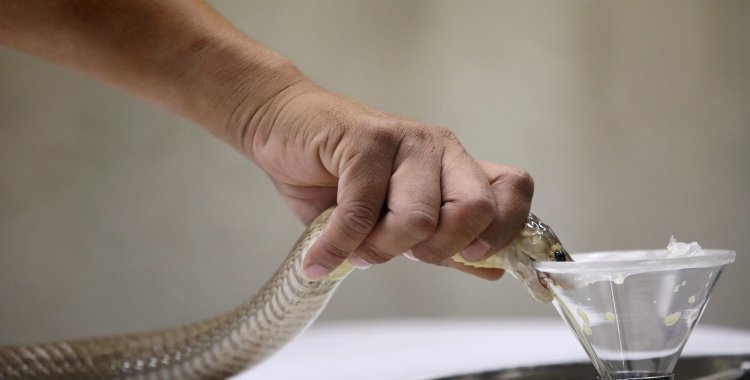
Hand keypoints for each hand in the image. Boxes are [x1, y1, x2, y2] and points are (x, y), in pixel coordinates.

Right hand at [234, 80, 533, 279]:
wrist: (284, 129)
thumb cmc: (338, 178)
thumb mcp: (394, 219)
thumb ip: (441, 244)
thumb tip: (491, 270)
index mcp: (457, 166)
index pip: (514, 189)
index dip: (504, 230)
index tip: (467, 257)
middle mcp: (441, 148)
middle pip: (473, 211)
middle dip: (434, 251)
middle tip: (396, 254)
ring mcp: (406, 140)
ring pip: (418, 220)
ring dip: (378, 250)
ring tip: (354, 250)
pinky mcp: (366, 139)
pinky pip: (362, 213)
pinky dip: (336, 247)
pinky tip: (320, 258)